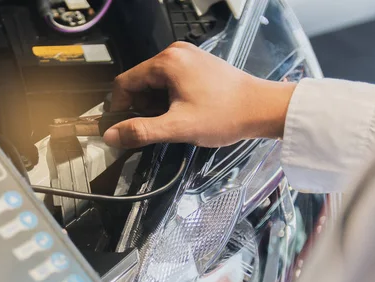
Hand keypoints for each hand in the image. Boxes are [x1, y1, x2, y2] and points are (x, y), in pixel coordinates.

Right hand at [102, 42, 296, 147]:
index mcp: (167, 62)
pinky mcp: (196, 65)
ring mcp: (187, 57)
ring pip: (154, 83)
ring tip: (177, 118)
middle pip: (139, 82)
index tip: (127, 127)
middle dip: (142, 107)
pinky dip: (170, 98)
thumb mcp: (177, 128)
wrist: (262, 109)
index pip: (124, 83)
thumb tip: (112, 135)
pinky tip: (185, 110)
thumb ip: (141, 131)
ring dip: (157, 104)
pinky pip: (169, 81)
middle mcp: (175, 53)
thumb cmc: (226, 115)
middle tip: (161, 124)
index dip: (121, 108)